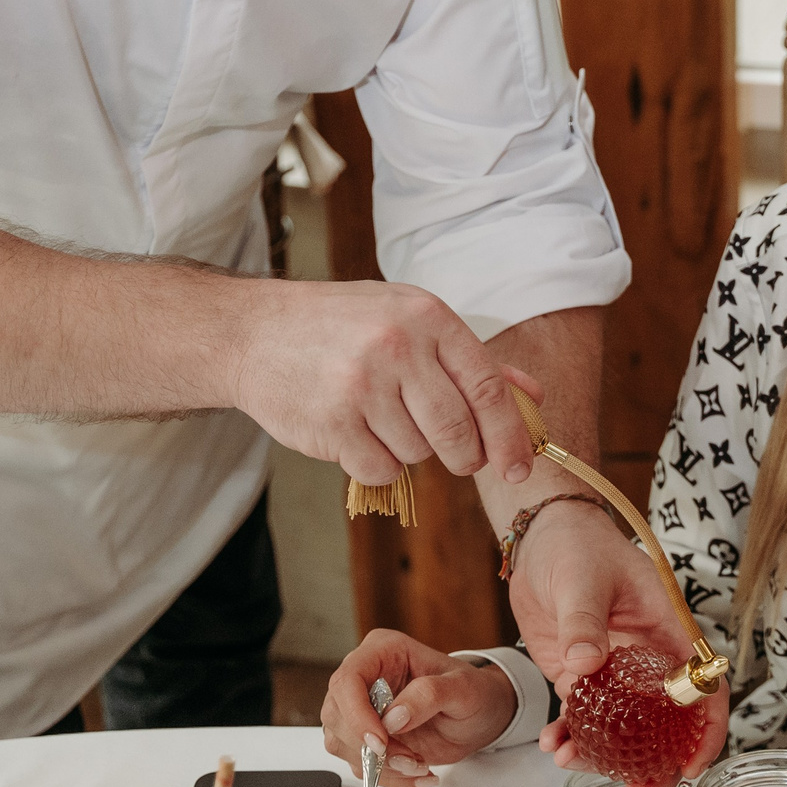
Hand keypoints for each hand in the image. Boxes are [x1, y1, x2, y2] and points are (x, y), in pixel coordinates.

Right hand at [225, 278, 539, 487]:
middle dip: (465, 455)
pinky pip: (381, 470)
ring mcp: (361, 386)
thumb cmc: (342, 325)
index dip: (510, 435)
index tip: (520, 468)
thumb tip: (531, 394)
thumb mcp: (409, 319)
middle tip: (457, 455)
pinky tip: (356, 433)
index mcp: (426, 317)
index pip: (487, 387)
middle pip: (458, 431)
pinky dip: (376, 463)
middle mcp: (397, 347)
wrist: (255, 332)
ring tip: (380, 417)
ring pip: (418, 453)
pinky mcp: (331, 423)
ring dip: (409, 449)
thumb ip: (471, 359)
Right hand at [320, 629, 518, 786]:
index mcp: (383, 651)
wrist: (480, 717)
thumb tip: (394, 716)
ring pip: (342, 743)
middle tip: (409, 759)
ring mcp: (362, 709)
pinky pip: (360, 764)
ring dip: (379, 765)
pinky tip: (417, 773)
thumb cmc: (474, 692)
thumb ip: (429, 695)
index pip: (348, 680)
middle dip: (370, 746)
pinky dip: (387, 777)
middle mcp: (366, 678)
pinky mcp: (367, 737)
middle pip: (337, 714)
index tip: (381, 742)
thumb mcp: (463, 688)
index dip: (356, 713)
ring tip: (419, 765)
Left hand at [511, 502, 730, 786]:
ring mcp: (615, 673)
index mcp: (667, 632)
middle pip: (666, 724)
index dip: (705, 732)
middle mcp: (647, 659)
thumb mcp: (583, 578)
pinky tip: (553, 744)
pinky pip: (585, 718)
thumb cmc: (577, 546)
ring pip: (624, 730)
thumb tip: (586, 663)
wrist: (540, 539)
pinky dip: (571, 736)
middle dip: (655, 766)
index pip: (702, 687)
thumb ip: (585, 620)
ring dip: (605, 758)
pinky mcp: (583, 677)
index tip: (691, 767)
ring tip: (570, 764)